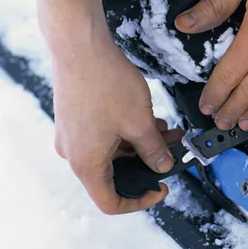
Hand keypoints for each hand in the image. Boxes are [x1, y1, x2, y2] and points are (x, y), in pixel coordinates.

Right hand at [37, 0, 182, 213]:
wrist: (79, 45)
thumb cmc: (104, 82)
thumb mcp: (140, 122)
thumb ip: (154, 150)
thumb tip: (162, 165)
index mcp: (87, 163)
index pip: (110, 202)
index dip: (140, 202)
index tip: (161, 188)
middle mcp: (74, 154)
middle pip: (116, 175)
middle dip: (149, 164)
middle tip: (174, 153)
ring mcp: (72, 136)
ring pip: (114, 153)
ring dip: (142, 145)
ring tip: (169, 130)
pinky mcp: (76, 119)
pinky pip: (105, 137)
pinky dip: (128, 132)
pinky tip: (151, 119)